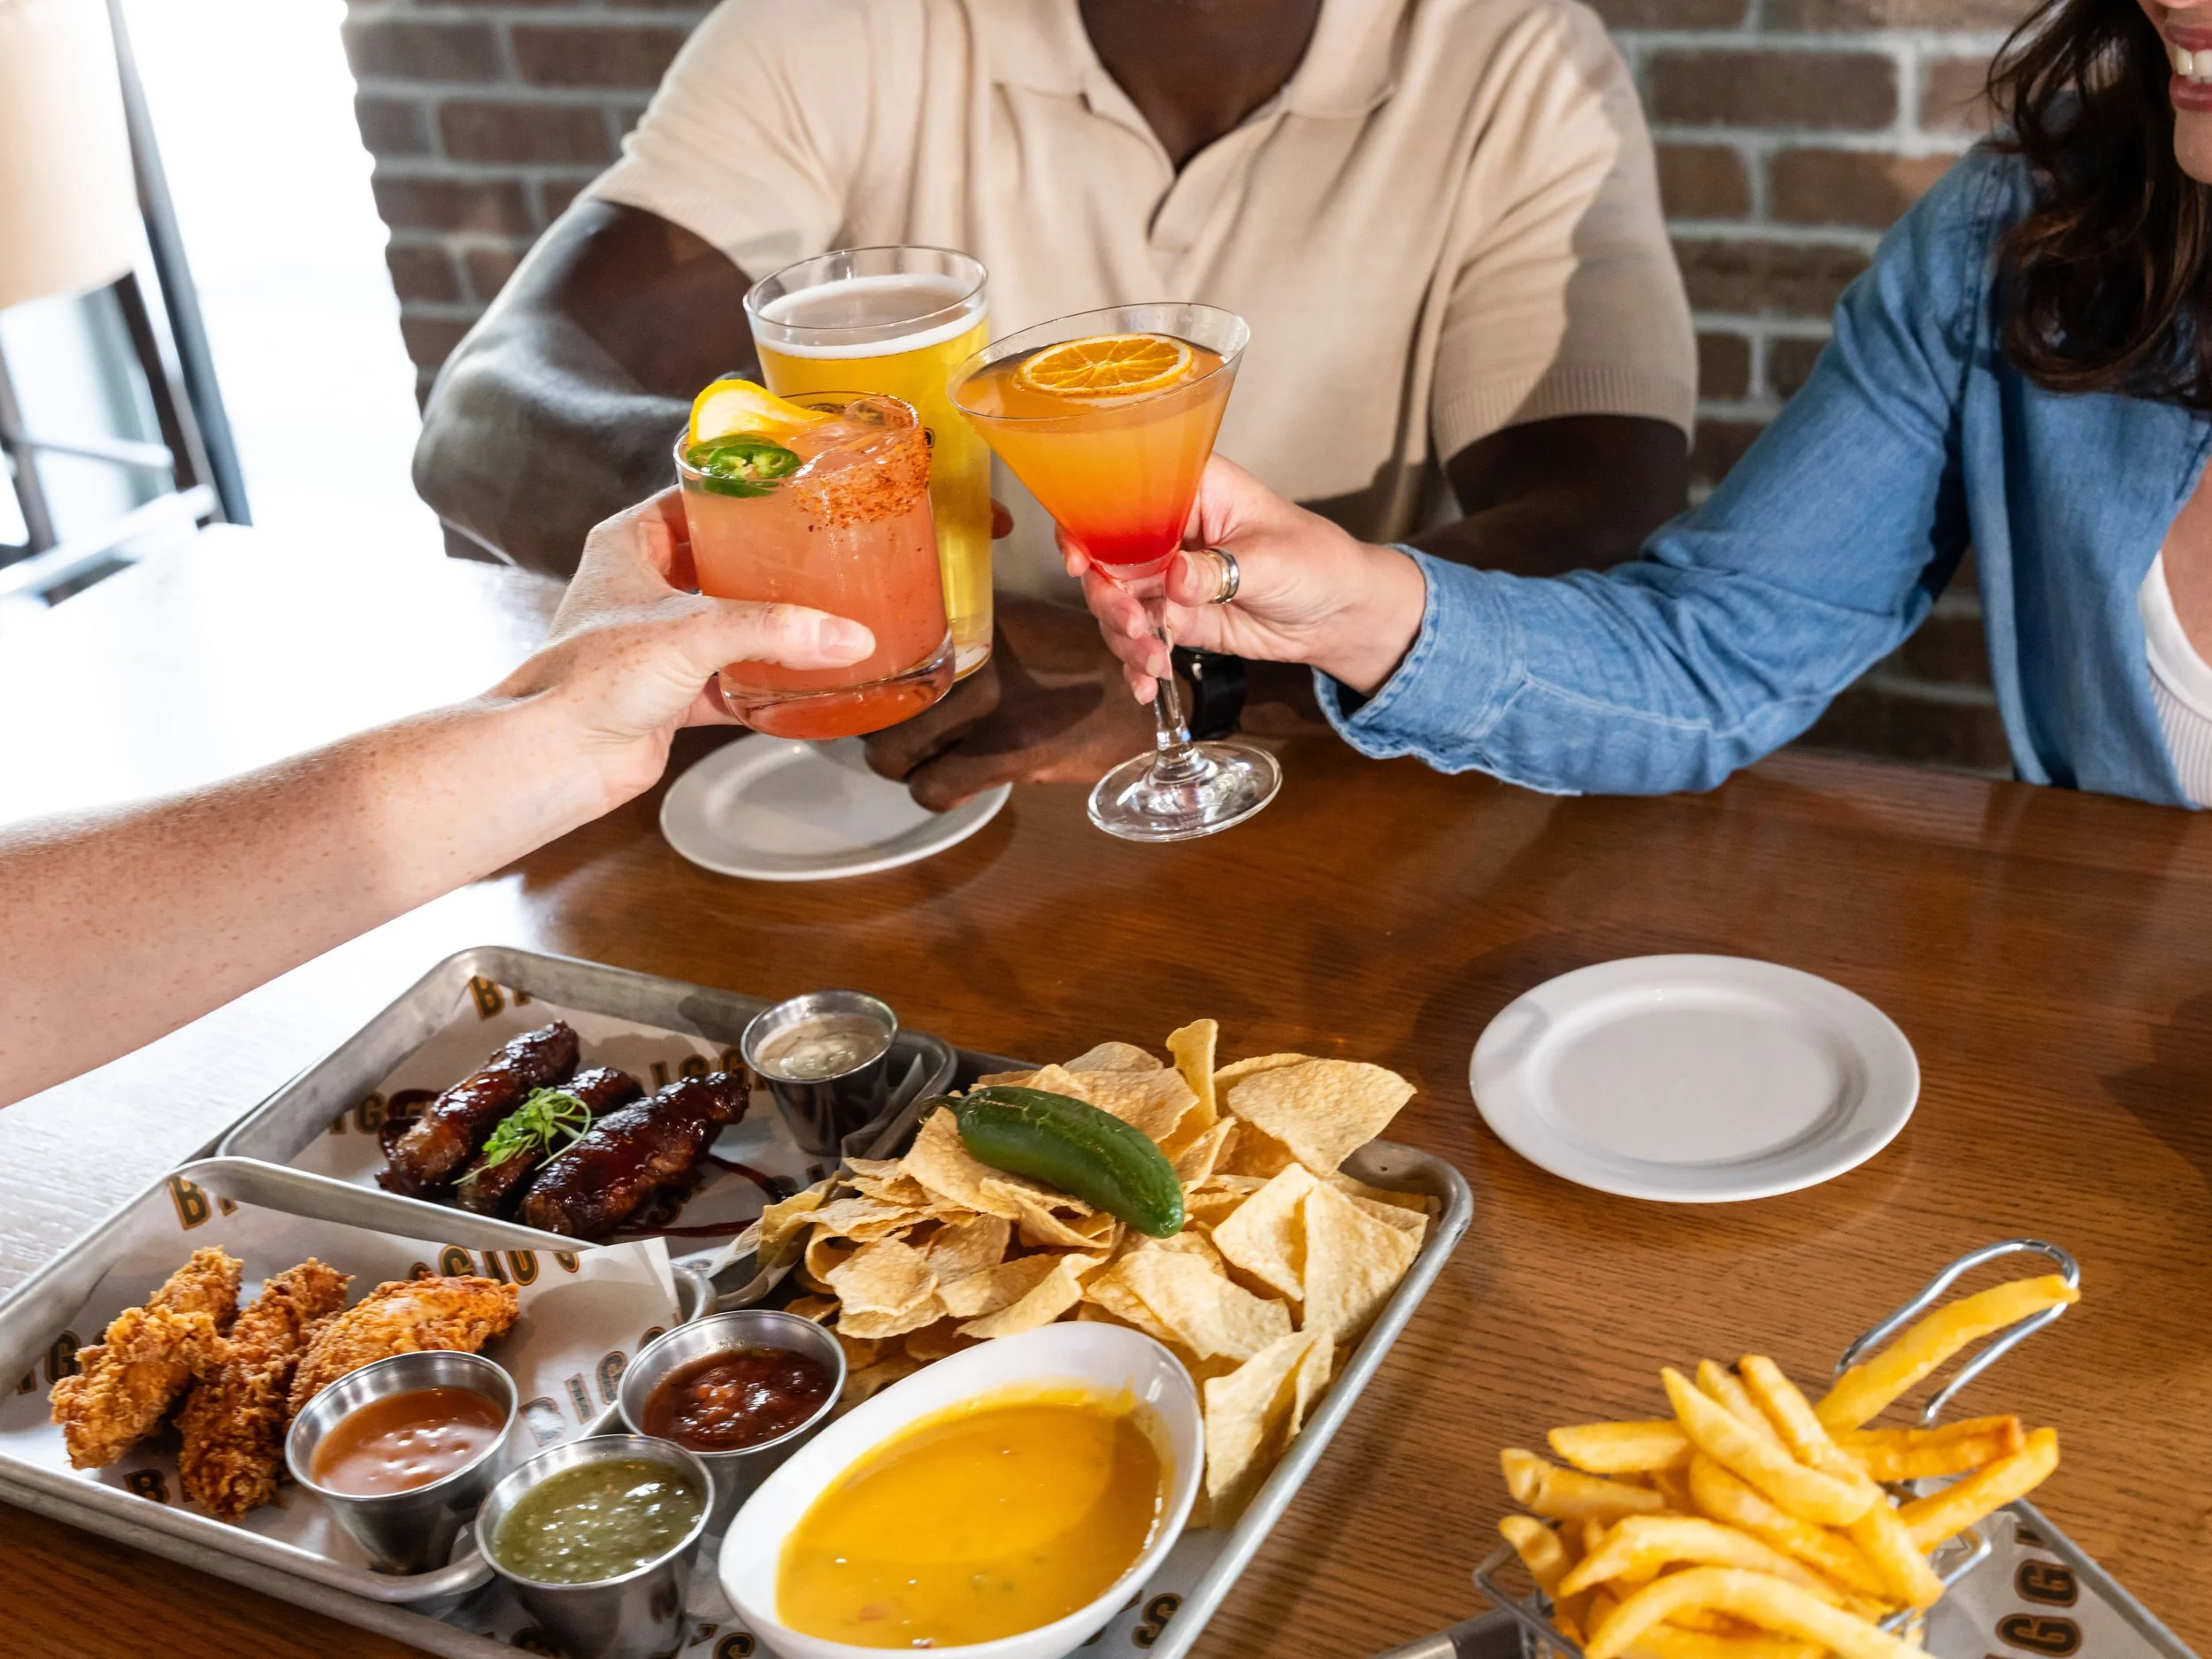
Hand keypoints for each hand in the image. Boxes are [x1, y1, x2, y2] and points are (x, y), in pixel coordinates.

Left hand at [497, 490, 873, 809]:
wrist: (562, 756)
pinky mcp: (673, 691)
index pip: (692, 501)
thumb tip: (846, 635)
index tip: (792, 497)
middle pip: (718, 562)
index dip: (740, 497)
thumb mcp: (692, 631)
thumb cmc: (591, 676)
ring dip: (770, 628)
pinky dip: (766, 684)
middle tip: (819, 558)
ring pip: (728, 623)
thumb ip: (773, 629)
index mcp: (628, 545)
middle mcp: (642, 588)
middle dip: (766, 566)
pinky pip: (732, 679)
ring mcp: (658, 642)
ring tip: (824, 615)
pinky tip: (803, 682)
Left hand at [862, 594, 1158, 810]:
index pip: (882, 650)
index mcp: (967, 617)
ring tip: (925, 758)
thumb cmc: (1080, 657)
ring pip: (891, 754)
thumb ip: (963, 629)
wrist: (1147, 693)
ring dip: (902, 765)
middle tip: (897, 731)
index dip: (867, 681)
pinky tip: (956, 781)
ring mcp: (987, 707)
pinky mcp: (1008, 754)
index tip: (872, 692)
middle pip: (875, 707)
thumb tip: (904, 646)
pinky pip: (934, 788)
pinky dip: (936, 792)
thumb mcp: (1018, 620)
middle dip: (877, 729)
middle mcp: (969, 656)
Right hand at [1068, 455, 1428, 699]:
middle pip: (1106, 557)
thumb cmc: (1317, 562)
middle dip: (1110, 599)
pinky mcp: (1174, 618)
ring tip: (1155, 662)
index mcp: (1190, 490)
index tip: (1081, 561)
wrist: (1339, 615)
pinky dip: (1136, 664)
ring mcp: (1166, 577)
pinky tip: (1147, 685)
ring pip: (1116, 605)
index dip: (1087, 524)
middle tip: (1135, 625)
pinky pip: (1138, 640)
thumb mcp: (1272, 560)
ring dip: (1125, 639)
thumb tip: (1175, 576)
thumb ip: (1221, 569)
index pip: (1120, 493)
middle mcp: (1167, 530)